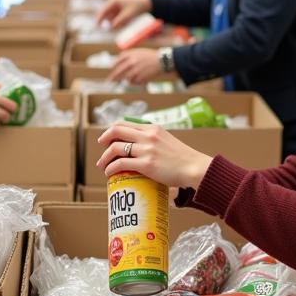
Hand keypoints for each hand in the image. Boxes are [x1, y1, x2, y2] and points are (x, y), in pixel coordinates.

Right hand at [96, 0, 151, 29]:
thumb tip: (110, 28)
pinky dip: (118, 20)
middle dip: (109, 23)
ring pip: (110, 17)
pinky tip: (125, 21)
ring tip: (125, 23)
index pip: (103, 11)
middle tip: (114, 29)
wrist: (146, 3)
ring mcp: (115, 4)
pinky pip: (114, 16)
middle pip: (105, 14)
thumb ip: (118, 22)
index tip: (96, 27)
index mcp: (113, 0)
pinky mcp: (118, 8)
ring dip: (114, 22)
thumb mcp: (127, 16)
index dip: (98, 20)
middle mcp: (112, 1)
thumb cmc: (137, 7)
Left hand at [96, 121, 212, 187]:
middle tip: (100, 147)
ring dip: (105, 157)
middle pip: (116, 131)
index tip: (107, 138)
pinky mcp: (146, 164)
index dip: (112, 130)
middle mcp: (148, 136)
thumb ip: (153, 139)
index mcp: (152, 128)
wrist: (195, 167)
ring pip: (116, 148)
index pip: (125, 123)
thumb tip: (139, 146)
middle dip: (104, 139)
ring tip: (102, 165)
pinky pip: (120, 164)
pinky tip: (109, 173)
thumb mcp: (167, 140)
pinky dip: (111, 168)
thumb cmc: (183, 158)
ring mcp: (146, 150)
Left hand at [110, 48, 163, 84]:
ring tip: (134, 76)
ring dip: (127, 79)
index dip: (113, 66)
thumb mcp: (137, 51)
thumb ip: (127, 56)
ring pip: (126, 78)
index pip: (117, 61)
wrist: (162, 60)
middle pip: (118, 72)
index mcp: (130, 54)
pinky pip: (134, 82)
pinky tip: (141, 77)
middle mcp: (131, 62)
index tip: (112, 69)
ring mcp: (136, 70)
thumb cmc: (149, 56)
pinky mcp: (141, 77)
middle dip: (113, 78)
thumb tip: (115, 64)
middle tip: (109, 82)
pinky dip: (135, 81)